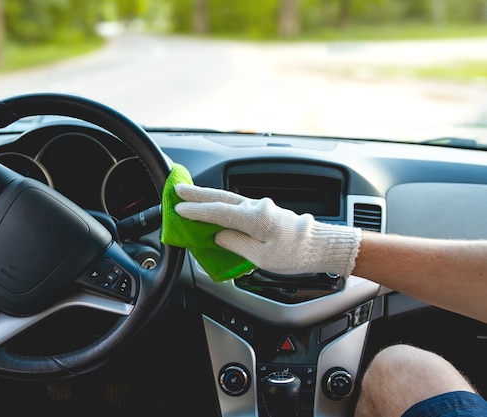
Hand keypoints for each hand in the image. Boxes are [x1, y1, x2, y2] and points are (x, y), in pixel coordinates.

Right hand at [174, 184, 361, 276]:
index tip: (178, 208)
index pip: (217, 211)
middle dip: (197, 193)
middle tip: (177, 189)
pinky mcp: (266, 212)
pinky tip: (216, 206)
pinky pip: (238, 205)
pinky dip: (222, 203)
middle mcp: (257, 207)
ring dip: (209, 197)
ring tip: (191, 195)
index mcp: (254, 217)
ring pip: (229, 198)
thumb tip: (219, 236)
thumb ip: (235, 244)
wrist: (323, 246)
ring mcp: (262, 207)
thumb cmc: (295, 254)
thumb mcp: (261, 257)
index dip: (196, 210)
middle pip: (221, 197)